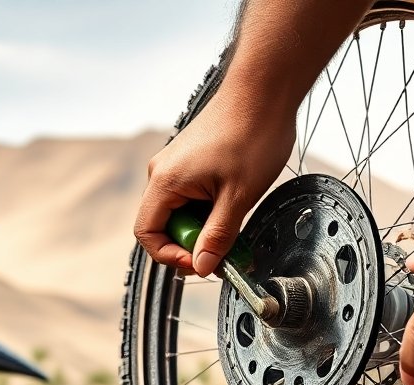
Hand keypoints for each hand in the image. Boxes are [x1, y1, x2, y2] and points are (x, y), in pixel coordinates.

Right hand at [134, 88, 295, 276]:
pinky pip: (190, 196)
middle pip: (165, 226)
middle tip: (225, 245)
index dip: (171, 256)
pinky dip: (209, 207)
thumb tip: (204, 266)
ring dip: (205, 224)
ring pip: (180, 212)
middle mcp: (162, 173)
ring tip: (234, 216)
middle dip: (193, 241)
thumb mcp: (238, 196)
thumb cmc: (252, 131)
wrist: (265, 88)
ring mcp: (175, 166)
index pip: (148, 234)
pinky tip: (233, 199)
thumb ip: (218, 236)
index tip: (201, 262)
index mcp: (165, 181)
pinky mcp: (189, 162)